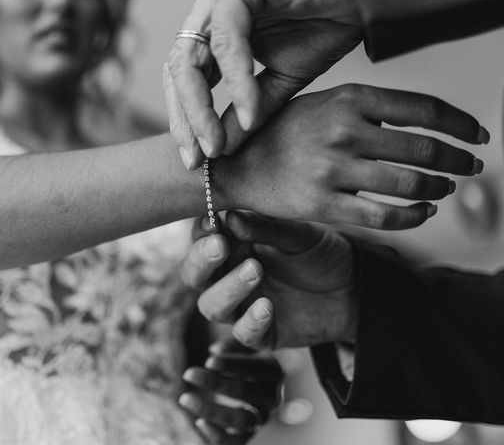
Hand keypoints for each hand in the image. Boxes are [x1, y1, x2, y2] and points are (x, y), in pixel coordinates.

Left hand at [165, 0, 361, 167]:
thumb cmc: (326, 23)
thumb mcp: (282, 79)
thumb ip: (250, 110)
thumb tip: (222, 148)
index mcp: (216, 33)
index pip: (187, 82)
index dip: (188, 123)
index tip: (198, 161)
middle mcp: (210, 14)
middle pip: (180, 73)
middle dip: (186, 120)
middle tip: (198, 159)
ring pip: (191, 58)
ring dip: (201, 107)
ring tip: (216, 144)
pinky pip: (227, 40)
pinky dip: (237, 80)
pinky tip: (248, 112)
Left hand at [179, 338, 282, 443]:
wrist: (261, 387)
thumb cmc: (249, 360)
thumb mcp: (246, 347)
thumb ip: (233, 345)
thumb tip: (214, 350)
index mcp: (272, 371)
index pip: (253, 368)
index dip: (231, 365)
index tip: (208, 361)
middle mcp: (271, 397)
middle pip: (245, 392)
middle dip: (215, 383)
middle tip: (188, 373)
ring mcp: (262, 418)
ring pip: (241, 420)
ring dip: (212, 410)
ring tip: (184, 398)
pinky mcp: (250, 434)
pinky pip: (237, 442)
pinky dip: (218, 436)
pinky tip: (199, 423)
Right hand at [181, 212, 357, 348]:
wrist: (357, 287)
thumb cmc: (321, 253)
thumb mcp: (298, 234)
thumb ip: (265, 227)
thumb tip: (229, 216)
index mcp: (232, 247)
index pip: (201, 239)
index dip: (200, 232)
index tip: (211, 221)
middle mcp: (229, 277)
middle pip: (194, 276)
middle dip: (201, 261)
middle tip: (219, 245)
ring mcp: (243, 307)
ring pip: (212, 306)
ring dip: (228, 288)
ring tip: (255, 270)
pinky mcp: (261, 334)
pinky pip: (245, 335)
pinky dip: (252, 321)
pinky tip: (267, 307)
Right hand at [212, 84, 487, 229]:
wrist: (237, 165)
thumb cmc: (282, 133)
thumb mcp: (321, 103)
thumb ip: (365, 108)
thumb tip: (416, 125)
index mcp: (347, 98)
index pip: (422, 108)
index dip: (460, 123)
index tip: (478, 134)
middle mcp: (343, 130)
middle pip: (424, 148)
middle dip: (458, 160)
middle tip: (471, 165)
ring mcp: (332, 169)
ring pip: (409, 183)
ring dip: (439, 188)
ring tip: (445, 189)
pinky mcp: (323, 204)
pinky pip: (384, 216)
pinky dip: (414, 216)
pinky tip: (423, 212)